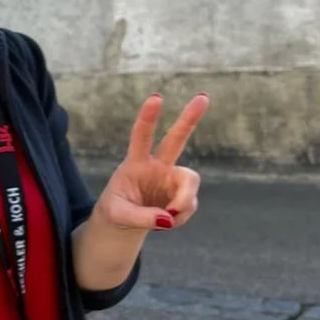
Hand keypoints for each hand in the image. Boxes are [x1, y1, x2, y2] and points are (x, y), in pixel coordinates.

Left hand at [96, 92, 207, 233]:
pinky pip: (189, 205)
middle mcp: (157, 165)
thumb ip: (141, 217)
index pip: (140, 137)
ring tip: (170, 217)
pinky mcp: (182, 194)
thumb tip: (168, 218)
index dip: (148, 118)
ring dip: (184, 200)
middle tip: (203, 96)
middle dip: (190, 118)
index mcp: (135, 163)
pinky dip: (180, 217)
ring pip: (190, 180)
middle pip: (176, 139)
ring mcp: (172, 178)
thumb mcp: (118, 216)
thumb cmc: (116, 211)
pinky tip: (167, 222)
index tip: (156, 98)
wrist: (123, 222)